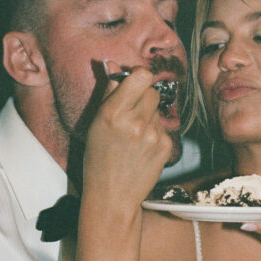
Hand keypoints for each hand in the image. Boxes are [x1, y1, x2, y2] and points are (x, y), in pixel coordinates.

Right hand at [82, 64, 173, 209]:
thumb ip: (108, 92)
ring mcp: (152, 135)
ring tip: (134, 134)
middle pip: (152, 91)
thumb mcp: (95, 123)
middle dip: (143, 97)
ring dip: (148, 116)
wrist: (112, 195)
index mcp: (113, 113)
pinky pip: (163, 127)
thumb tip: (114, 65)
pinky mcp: (165, 146)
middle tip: (131, 113)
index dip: (139, 76)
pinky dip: (154, 133)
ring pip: (158, 109)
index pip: (141, 75)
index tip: (133, 82)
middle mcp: (135, 122)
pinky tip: (142, 147)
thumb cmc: (99, 158)